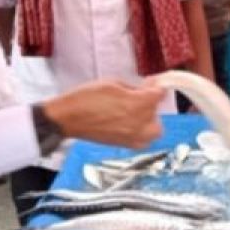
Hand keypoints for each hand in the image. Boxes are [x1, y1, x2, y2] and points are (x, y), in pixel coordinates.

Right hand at [42, 80, 165, 148]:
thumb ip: (135, 87)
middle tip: (138, 96)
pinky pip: (143, 139)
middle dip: (150, 104)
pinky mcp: (126, 145)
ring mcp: (134, 137)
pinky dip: (140, 131)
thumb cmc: (87, 97)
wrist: (69, 118)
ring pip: (154, 129)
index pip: (160, 94)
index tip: (151, 83)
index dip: (156, 86)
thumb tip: (149, 87)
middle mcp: (141, 123)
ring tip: (133, 112)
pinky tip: (128, 123)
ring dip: (148, 119)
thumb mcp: (113, 83)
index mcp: (139, 104)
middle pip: (157, 112)